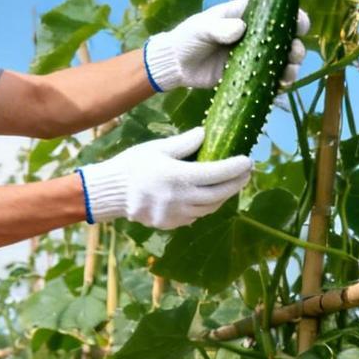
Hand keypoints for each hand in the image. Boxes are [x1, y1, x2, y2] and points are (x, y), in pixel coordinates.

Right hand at [80, 126, 249, 229]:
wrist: (110, 192)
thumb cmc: (134, 164)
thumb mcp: (158, 148)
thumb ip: (185, 143)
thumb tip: (205, 134)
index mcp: (179, 177)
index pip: (217, 173)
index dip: (236, 168)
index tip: (248, 161)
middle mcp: (180, 199)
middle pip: (219, 194)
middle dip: (236, 183)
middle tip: (246, 173)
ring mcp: (175, 215)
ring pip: (209, 208)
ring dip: (223, 196)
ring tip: (230, 184)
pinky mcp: (169, 224)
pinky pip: (195, 216)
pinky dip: (205, 206)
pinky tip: (207, 196)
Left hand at [143, 0, 310, 92]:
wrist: (176, 64)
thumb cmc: (189, 37)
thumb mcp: (202, 28)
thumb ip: (219, 28)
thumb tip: (239, 28)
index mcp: (247, 15)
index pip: (277, 11)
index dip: (294, 16)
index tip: (301, 26)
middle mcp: (255, 35)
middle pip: (286, 38)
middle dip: (296, 46)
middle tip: (294, 54)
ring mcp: (253, 56)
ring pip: (281, 60)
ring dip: (291, 66)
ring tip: (288, 74)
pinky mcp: (247, 76)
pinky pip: (268, 79)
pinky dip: (278, 83)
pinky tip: (281, 86)